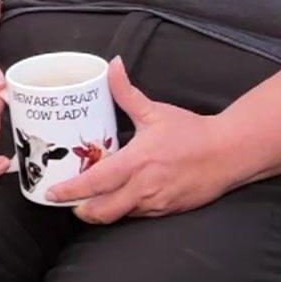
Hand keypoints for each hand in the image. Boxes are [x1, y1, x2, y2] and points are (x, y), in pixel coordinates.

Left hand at [44, 57, 241, 221]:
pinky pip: (138, 216)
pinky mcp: (167, 212)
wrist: (229, 153)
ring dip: (101, 211)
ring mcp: (156, 203)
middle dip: (81, 210)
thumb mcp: (155, 111)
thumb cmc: (191, 132)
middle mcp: (143, 188)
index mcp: (136, 162)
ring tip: (89, 201)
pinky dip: (124, 210)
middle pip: (102, 211)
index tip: (51, 193)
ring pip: (119, 216)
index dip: (70, 191)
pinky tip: (119, 199)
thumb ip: (126, 92)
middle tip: (68, 202)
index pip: (95, 182)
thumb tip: (112, 65)